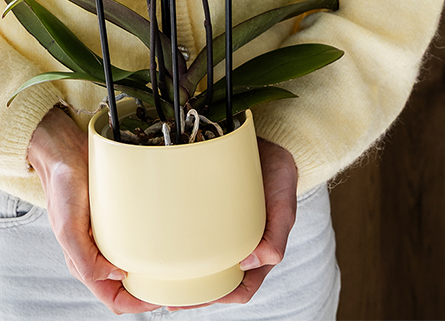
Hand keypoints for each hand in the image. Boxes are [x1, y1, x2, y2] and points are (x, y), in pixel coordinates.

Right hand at [27, 107, 161, 315]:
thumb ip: (84, 259)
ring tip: (173, 266)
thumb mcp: (67, 226)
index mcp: (82, 261)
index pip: (113, 298)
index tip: (159, 300)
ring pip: (134, 263)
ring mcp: (109, 234)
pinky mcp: (119, 216)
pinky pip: (137, 236)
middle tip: (173, 284)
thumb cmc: (62, 185)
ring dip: (153, 268)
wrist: (65, 149)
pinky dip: (150, 242)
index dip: (136, 305)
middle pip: (127, 286)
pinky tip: (163, 238)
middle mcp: (97, 251)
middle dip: (149, 291)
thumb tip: (114, 276)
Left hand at [168, 137, 297, 310]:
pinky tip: (164, 243)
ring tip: (160, 280)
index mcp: (259, 250)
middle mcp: (239, 244)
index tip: (196, 300)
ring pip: (204, 260)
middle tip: (169, 298)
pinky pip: (195, 232)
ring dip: (185, 273)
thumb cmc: (278, 176)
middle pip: (217, 280)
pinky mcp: (209, 210)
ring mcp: (224, 228)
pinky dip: (181, 242)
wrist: (268, 144)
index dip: (220, 298)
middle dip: (195, 294)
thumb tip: (256, 262)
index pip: (240, 287)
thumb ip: (277, 235)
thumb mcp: (284, 205)